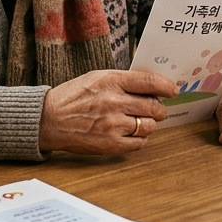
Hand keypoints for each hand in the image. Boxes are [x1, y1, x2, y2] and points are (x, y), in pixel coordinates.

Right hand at [39, 70, 175, 154]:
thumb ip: (123, 80)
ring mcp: (112, 125)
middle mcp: (113, 102)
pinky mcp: (110, 144)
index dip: (166, 86)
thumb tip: (152, 86)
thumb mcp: (96, 77)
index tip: (173, 90)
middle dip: (159, 108)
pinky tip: (130, 132)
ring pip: (149, 125)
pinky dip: (140, 138)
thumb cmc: (73, 96)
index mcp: (110, 81)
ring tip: (138, 120)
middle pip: (154, 106)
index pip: (149, 82)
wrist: (49, 120)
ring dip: (149, 123)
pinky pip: (139, 143)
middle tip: (155, 108)